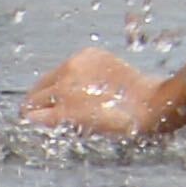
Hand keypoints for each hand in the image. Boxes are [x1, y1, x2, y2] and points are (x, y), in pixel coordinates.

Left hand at [21, 49, 185, 140]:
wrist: (152, 106)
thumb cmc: (142, 97)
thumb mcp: (114, 76)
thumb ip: (93, 81)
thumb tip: (80, 98)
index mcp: (85, 57)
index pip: (54, 76)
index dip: (48, 92)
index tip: (47, 104)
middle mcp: (71, 69)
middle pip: (39, 88)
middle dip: (37, 103)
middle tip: (34, 118)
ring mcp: (66, 89)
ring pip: (33, 101)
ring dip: (34, 113)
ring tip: (34, 125)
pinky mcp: (66, 111)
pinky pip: (36, 117)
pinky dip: (33, 122)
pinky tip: (32, 129)